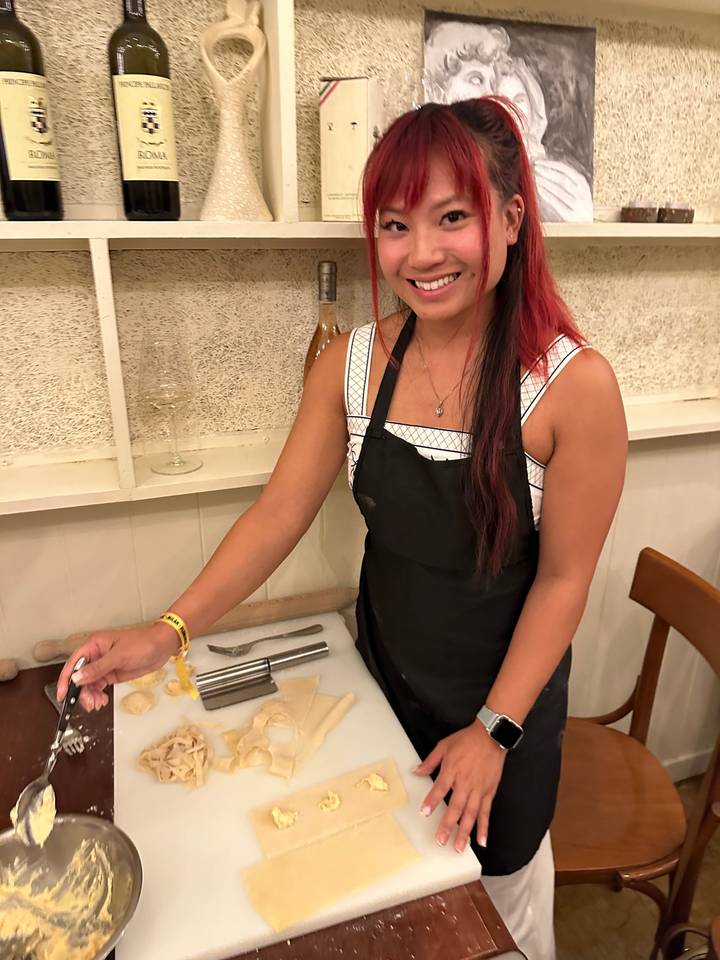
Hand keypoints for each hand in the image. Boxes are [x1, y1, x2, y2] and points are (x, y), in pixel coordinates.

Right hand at [56, 623, 178, 711]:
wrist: (161, 647)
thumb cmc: (143, 644)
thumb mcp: (119, 656)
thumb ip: (97, 668)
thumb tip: (77, 678)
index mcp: (94, 645)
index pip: (74, 663)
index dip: (66, 680)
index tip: (63, 695)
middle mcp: (96, 655)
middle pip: (80, 677)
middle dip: (81, 692)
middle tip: (88, 703)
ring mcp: (103, 665)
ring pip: (88, 684)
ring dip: (90, 696)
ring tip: (98, 704)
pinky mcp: (111, 674)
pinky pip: (98, 687)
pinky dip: (97, 695)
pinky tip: (102, 701)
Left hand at [413, 721, 505, 852]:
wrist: (491, 735)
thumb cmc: (467, 740)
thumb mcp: (444, 745)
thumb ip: (430, 761)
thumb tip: (416, 771)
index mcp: (452, 770)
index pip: (440, 788)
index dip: (432, 800)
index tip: (425, 813)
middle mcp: (466, 782)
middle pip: (456, 807)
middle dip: (448, 825)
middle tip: (441, 841)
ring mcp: (479, 789)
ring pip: (471, 814)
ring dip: (465, 832)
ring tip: (458, 847)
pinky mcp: (490, 792)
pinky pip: (486, 812)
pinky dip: (484, 827)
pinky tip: (481, 841)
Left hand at [533, 158, 592, 221]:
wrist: (587, 224)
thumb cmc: (578, 205)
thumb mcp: (577, 190)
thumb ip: (566, 180)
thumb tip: (548, 167)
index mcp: (583, 184)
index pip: (566, 170)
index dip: (551, 165)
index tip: (539, 162)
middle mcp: (581, 193)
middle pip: (561, 179)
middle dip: (546, 173)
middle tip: (534, 169)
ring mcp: (576, 205)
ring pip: (558, 190)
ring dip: (544, 182)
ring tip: (534, 178)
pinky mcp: (569, 215)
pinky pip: (556, 203)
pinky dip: (547, 195)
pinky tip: (539, 190)